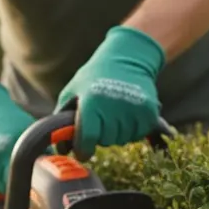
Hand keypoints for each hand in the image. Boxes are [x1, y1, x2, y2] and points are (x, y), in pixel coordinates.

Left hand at [57, 26, 165, 157]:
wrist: (128, 58)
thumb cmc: (95, 76)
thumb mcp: (72, 90)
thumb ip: (62, 118)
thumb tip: (60, 148)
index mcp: (92, 102)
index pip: (88, 138)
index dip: (83, 149)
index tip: (83, 151)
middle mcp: (114, 107)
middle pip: (105, 141)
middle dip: (99, 136)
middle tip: (100, 120)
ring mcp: (133, 110)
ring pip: (121, 140)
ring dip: (116, 133)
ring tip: (114, 114)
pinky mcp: (149, 113)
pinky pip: (137, 135)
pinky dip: (131, 130)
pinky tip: (126, 115)